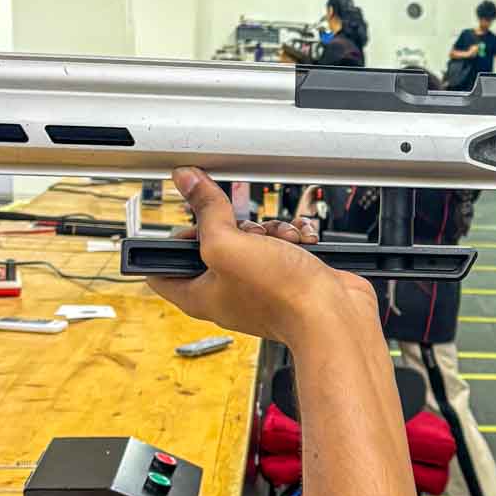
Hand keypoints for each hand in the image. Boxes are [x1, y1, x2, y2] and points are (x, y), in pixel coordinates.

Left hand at [149, 167, 374, 341]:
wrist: (332, 314)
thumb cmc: (281, 296)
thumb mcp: (230, 244)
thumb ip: (206, 212)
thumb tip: (188, 181)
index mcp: (200, 295)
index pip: (163, 268)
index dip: (175, 240)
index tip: (190, 222)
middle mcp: (226, 293)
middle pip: (215, 244)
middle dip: (236, 227)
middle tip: (248, 234)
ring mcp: (257, 287)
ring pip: (252, 240)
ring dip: (270, 229)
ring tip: (282, 241)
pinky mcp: (285, 279)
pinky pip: (281, 246)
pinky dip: (292, 238)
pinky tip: (300, 243)